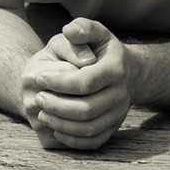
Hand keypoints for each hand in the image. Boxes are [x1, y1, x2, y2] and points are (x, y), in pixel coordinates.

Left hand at [22, 18, 135, 150]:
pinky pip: (94, 141)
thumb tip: (68, 31)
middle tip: (38, 98)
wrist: (130, 73)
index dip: (59, 82)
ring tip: (42, 113)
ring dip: (61, 124)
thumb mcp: (97, 32)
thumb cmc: (105, 50)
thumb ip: (83, 28)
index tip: (39, 77)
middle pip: (86, 109)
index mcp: (115, 70)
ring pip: (88, 128)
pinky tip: (56, 130)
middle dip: (57, 106)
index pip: (84, 81)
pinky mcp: (114, 128)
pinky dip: (73, 140)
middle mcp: (120, 95)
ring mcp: (118, 114)